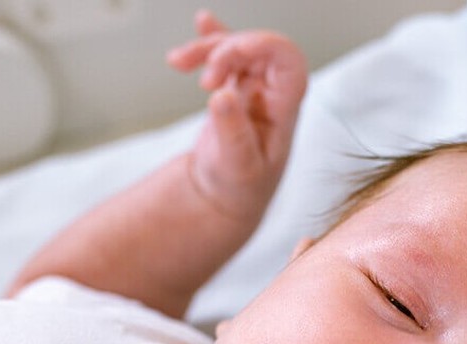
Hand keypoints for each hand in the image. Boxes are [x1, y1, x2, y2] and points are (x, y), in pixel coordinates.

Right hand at [166, 10, 307, 223]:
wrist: (224, 199)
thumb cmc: (239, 189)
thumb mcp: (236, 167)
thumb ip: (232, 132)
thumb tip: (222, 96)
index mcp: (284, 109)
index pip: (288, 61)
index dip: (262, 46)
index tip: (229, 54)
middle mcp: (272, 94)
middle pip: (258, 49)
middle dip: (227, 50)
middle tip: (203, 79)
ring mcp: (254, 89)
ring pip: (237, 50)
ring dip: (208, 48)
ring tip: (178, 61)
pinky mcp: (234, 90)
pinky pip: (227, 57)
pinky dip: (212, 40)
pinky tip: (203, 22)